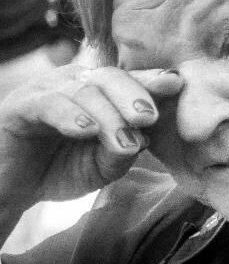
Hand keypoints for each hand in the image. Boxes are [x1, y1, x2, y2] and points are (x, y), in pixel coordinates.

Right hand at [0, 61, 182, 214]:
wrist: (13, 187)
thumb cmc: (61, 169)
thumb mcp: (103, 167)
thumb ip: (123, 152)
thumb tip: (144, 137)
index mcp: (102, 93)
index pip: (131, 79)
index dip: (153, 80)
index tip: (178, 84)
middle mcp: (76, 83)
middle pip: (111, 76)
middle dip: (134, 94)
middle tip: (149, 117)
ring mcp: (47, 90)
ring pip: (84, 90)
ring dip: (108, 115)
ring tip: (124, 141)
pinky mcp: (20, 105)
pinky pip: (49, 103)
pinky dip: (71, 115)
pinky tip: (86, 130)